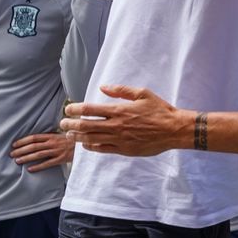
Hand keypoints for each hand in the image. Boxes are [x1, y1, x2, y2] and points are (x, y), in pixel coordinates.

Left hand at [10, 131, 74, 171]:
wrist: (86, 144)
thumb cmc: (73, 140)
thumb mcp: (61, 134)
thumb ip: (51, 136)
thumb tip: (38, 138)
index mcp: (52, 135)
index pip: (34, 137)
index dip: (23, 141)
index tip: (14, 144)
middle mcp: (52, 143)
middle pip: (33, 146)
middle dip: (21, 150)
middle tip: (12, 154)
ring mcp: (56, 151)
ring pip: (38, 154)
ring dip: (27, 158)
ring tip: (17, 161)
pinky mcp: (61, 159)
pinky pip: (47, 163)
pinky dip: (38, 166)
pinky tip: (30, 169)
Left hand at [61, 85, 185, 156]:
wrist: (174, 130)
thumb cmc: (160, 110)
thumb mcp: (142, 93)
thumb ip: (121, 90)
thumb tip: (103, 87)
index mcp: (120, 110)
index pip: (90, 109)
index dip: (75, 109)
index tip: (68, 109)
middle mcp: (116, 125)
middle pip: (86, 125)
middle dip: (71, 124)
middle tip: (63, 123)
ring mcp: (119, 139)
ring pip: (92, 138)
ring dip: (78, 136)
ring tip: (69, 134)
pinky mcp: (124, 150)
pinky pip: (103, 149)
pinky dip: (91, 146)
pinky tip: (85, 144)